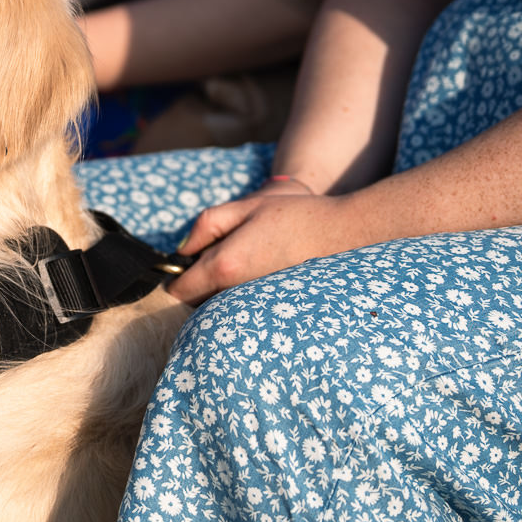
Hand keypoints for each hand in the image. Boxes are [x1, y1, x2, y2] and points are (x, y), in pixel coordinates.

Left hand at [168, 186, 381, 304]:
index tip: (179, 268)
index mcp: (225, 266)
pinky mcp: (277, 314)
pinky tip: (263, 277)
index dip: (174, 278)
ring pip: (224, 309)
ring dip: (222, 294)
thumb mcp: (245, 207)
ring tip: (245, 266)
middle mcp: (239, 294)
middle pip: (199, 303)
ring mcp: (260, 309)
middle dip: (198, 286)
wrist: (347, 234)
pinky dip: (244, 300)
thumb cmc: (295, 217)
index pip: (180, 290)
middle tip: (217, 260)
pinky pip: (248, 312)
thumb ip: (206, 226)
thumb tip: (183, 251)